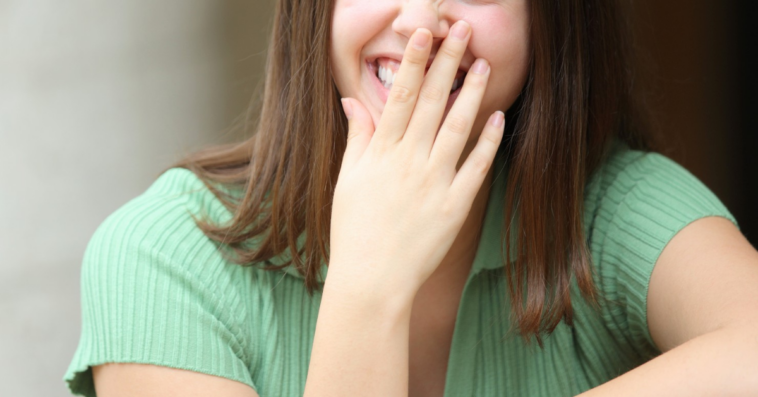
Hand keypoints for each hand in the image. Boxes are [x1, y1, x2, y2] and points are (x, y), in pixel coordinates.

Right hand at [328, 21, 504, 299]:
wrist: (372, 280)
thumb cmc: (354, 231)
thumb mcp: (347, 181)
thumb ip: (356, 138)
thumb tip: (351, 102)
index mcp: (382, 153)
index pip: (401, 96)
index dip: (415, 62)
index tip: (424, 33)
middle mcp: (410, 161)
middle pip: (433, 102)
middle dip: (448, 62)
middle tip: (461, 30)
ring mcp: (435, 183)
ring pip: (457, 128)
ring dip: (472, 93)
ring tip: (483, 63)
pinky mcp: (455, 207)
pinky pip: (475, 168)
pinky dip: (487, 142)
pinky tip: (497, 117)